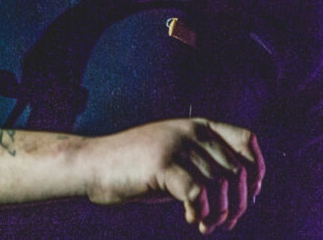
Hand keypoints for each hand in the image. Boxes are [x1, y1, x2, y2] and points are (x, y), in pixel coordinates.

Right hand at [84, 118, 264, 234]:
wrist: (91, 165)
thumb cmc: (133, 167)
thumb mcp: (174, 156)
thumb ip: (203, 162)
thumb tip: (243, 191)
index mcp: (195, 125)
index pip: (247, 140)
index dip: (257, 171)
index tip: (248, 196)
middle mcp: (188, 130)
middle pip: (237, 170)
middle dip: (237, 203)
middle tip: (224, 222)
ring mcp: (174, 145)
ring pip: (219, 186)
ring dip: (218, 213)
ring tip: (205, 224)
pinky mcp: (161, 163)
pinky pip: (198, 194)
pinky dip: (200, 213)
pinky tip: (190, 220)